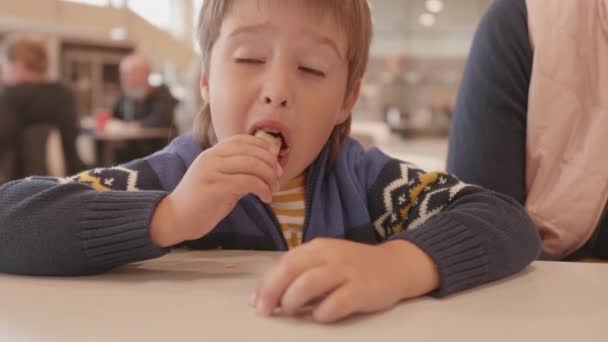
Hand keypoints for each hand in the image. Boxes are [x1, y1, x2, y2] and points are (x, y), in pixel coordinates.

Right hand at [150, 135, 281, 246]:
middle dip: (270, 165)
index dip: (263, 148)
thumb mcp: (221, 179)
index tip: (275, 162)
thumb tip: (267, 167)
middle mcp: (211, 157)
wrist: (175, 218)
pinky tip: (266, 198)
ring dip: (269, 178)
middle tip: (278, 178)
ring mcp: (212, 171)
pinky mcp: (215, 188)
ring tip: (273, 190)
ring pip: (252, 165)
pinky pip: (247, 182)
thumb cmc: (201, 201)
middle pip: (251, 152)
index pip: (243, 140)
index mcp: (212, 152)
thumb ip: (238, 170)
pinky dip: (262, 189)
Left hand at [251, 238, 439, 322]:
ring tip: (291, 312)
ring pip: (309, 283)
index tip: (256, 301)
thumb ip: (301, 272)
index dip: (266, 283)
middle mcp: (330, 255)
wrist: (395, 266)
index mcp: (317, 247)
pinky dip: (322, 313)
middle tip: (265, 311)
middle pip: (291, 269)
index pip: (284, 262)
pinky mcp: (361, 290)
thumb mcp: (326, 260)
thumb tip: (269, 294)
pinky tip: (320, 316)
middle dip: (272, 291)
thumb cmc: (354, 267)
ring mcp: (346, 271)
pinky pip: (335, 303)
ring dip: (293, 300)